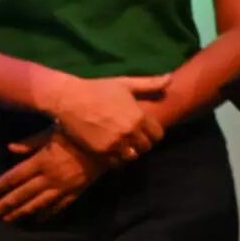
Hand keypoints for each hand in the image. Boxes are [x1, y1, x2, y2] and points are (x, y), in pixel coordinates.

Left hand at [0, 131, 107, 222]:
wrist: (112, 143)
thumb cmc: (80, 132)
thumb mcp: (54, 130)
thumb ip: (31, 141)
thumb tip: (9, 148)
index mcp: (42, 160)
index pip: (13, 177)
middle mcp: (50, 176)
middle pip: (22, 194)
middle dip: (4, 205)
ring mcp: (63, 186)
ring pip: (38, 203)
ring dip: (21, 212)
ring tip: (8, 220)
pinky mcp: (77, 191)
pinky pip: (59, 206)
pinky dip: (47, 214)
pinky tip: (38, 219)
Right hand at [44, 73, 168, 159]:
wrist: (69, 99)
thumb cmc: (98, 89)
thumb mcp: (126, 84)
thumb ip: (150, 84)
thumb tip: (170, 78)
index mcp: (139, 117)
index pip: (158, 134)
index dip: (153, 134)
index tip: (146, 131)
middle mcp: (130, 132)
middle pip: (146, 147)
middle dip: (142, 143)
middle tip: (134, 139)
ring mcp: (115, 143)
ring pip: (132, 156)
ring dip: (130, 152)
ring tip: (123, 145)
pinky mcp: (100, 152)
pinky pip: (115, 163)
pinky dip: (116, 159)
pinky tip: (111, 150)